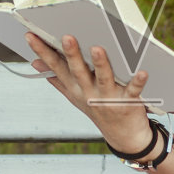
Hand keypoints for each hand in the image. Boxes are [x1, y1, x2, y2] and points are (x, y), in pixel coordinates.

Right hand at [26, 33, 153, 153]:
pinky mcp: (128, 102)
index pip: (56, 67)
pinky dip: (138, 82)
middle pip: (78, 71)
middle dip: (71, 54)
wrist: (123, 136)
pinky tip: (142, 72)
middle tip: (66, 37)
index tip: (31, 36)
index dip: (43, 52)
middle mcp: (89, 92)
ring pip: (104, 78)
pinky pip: (134, 91)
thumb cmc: (99, 110)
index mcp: (76, 88)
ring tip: (97, 49)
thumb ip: (57, 79)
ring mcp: (108, 98)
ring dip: (101, 64)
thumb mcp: (75, 95)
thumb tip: (36, 63)